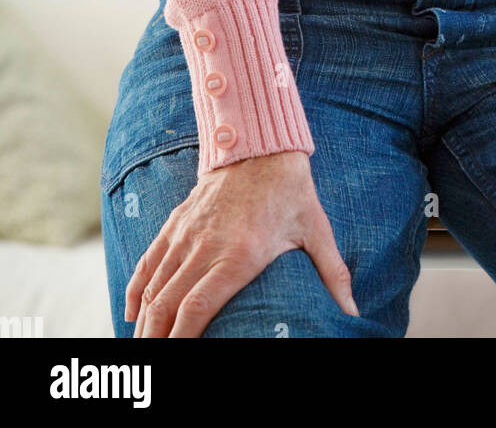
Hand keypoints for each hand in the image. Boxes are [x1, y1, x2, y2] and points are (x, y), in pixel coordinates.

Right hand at [125, 150, 358, 336]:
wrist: (261, 143)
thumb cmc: (291, 190)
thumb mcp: (316, 229)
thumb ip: (332, 273)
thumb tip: (353, 309)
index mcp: (238, 254)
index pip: (196, 308)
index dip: (180, 340)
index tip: (174, 359)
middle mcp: (205, 246)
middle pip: (167, 304)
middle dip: (155, 339)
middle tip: (150, 362)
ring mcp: (187, 234)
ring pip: (154, 286)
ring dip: (143, 321)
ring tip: (140, 346)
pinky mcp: (177, 221)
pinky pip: (149, 260)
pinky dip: (137, 288)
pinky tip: (132, 313)